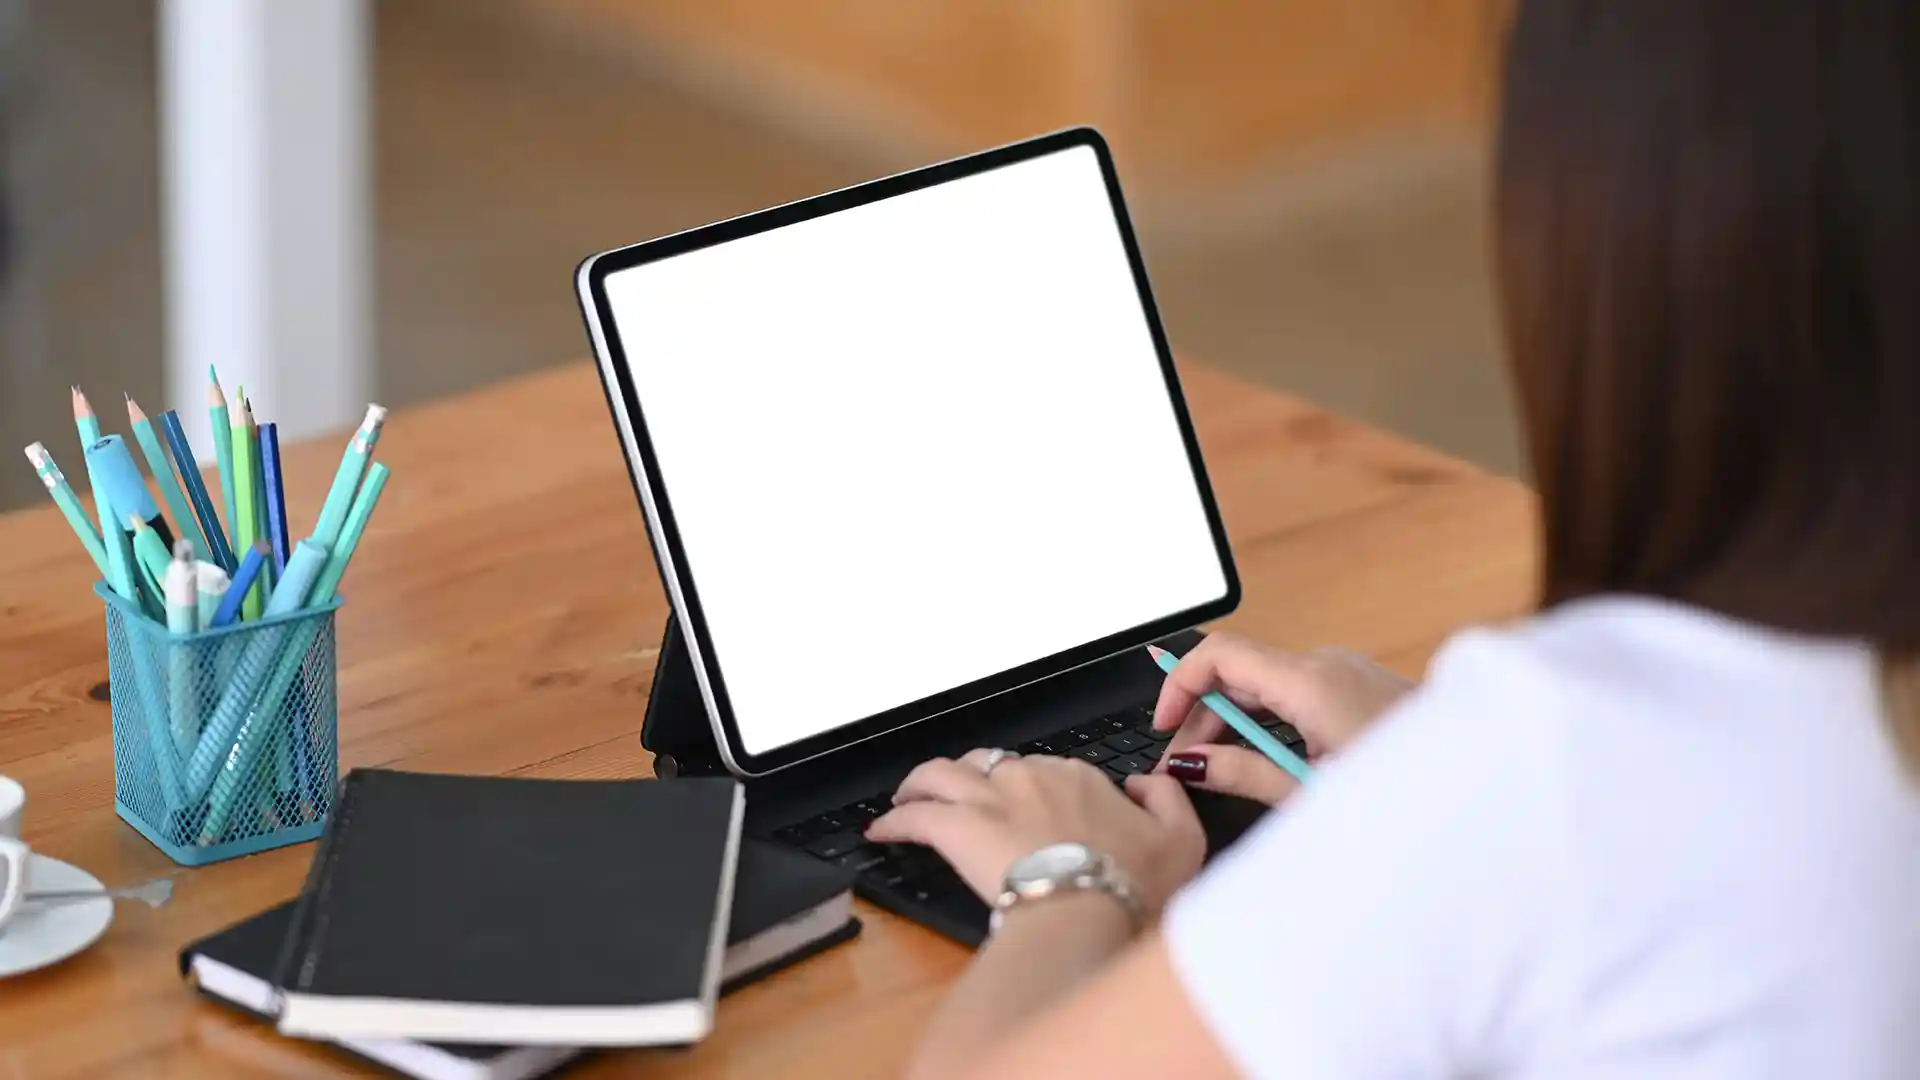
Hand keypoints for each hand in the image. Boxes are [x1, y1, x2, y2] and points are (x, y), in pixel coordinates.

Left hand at [866, 750, 1205, 917]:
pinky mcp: (956, 827)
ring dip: (921, 783)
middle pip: (988, 766)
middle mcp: (1030, 776)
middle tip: (959, 798)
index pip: (1046, 771)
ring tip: (908, 797)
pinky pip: (914, 814)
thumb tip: (1148, 783)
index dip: (1030, 789)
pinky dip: (894, 820)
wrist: (1091, 906)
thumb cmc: (1135, 884)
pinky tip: (881, 831)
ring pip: (941, 774)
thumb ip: (1168, 799)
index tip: (1023, 810)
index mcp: (1080, 779)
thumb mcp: (1184, 838)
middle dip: (971, 780)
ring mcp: (990, 798)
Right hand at [1151, 634, 1414, 802]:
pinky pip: (1295, 692)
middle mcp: (1326, 664)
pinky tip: (1266, 761)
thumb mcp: (1312, 793)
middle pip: (1238, 673)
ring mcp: (1345, 670)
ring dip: (1235, 723)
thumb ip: (1243, 773)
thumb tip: (1190, 764)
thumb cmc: (1408, 795)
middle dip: (1203, 718)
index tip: (1163, 726)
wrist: (1481, 786)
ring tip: (1221, 772)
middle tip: (1184, 769)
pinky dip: (1268, 721)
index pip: (1220, 655)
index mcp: (1312, 682)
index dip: (1179, 684)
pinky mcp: (1358, 685)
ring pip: (1265, 685)